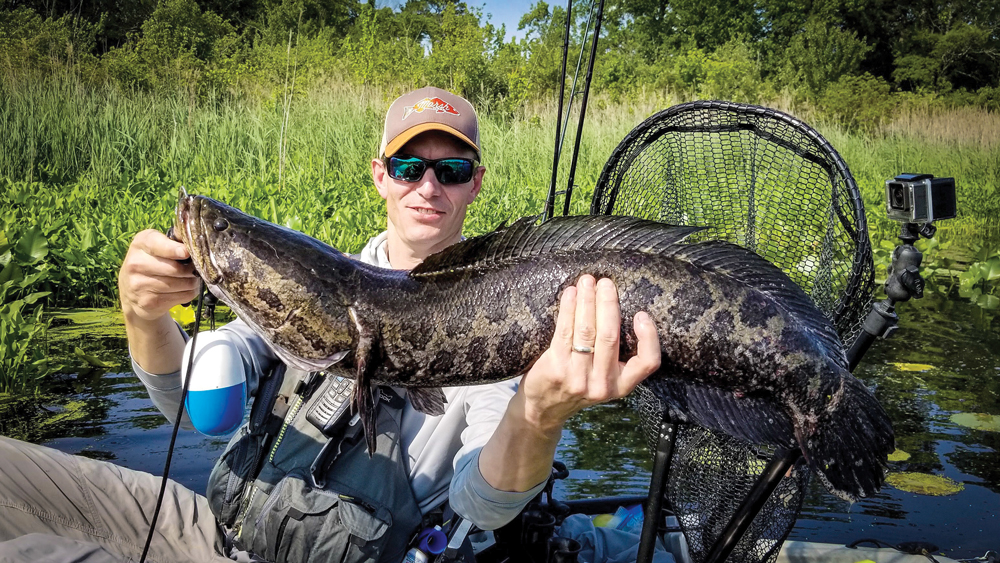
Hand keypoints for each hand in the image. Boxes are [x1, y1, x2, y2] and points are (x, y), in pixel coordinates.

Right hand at [118, 229, 201, 321]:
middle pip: (176, 268)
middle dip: (192, 269)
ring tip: (190, 279)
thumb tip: (193, 245)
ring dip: (193, 282)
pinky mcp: (149, 302)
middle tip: (194, 269)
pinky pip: (183, 296)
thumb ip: (174, 241)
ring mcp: (140, 284)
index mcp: (140, 243)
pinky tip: (184, 289)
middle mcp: (136, 263)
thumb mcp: (157, 246)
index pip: (159, 245)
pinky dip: (190, 292)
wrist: (131, 292)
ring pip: (183, 283)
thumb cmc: (151, 263)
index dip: (175, 250)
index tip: (186, 253)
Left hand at [520, 275, 660, 432]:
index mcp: (621, 386)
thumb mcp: (605, 379)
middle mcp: (602, 384)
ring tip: (587, 282)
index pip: (647, 363)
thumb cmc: (577, 384)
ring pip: (586, 331)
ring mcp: (578, 378)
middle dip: (608, 304)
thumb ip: (615, 356)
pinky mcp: (556, 368)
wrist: (543, 408)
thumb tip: (617, 308)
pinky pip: (564, 332)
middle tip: (606, 283)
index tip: (642, 314)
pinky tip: (570, 294)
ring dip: (587, 301)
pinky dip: (568, 309)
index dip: (649, 337)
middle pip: (610, 337)